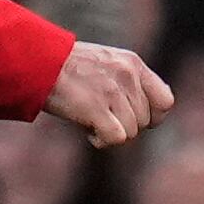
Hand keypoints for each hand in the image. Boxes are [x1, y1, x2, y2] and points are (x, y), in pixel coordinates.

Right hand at [45, 41, 173, 147]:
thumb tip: (152, 112)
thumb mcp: (107, 62)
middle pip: (144, 122)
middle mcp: (127, 75)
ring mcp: (112, 91)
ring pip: (132, 133)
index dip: (151, 117)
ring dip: (111, 134)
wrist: (38, 62)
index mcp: (133, 63)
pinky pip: (117, 138)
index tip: (130, 117)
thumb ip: (130, 81)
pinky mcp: (96, 107)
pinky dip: (103, 141)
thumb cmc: (68, 68)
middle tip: (101, 116)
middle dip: (124, 126)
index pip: (165, 101)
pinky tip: (89, 133)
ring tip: (91, 121)